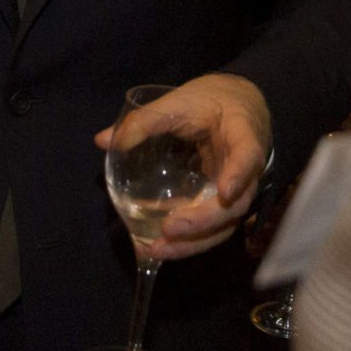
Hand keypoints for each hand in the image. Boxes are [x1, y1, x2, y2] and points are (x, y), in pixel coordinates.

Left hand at [94, 73, 270, 260]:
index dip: (239, 175)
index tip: (224, 192)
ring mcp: (237, 191)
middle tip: (170, 229)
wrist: (235, 105)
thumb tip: (103, 141)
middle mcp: (247, 170)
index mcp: (242, 135)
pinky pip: (211, 227)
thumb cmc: (209, 101)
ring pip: (225, 225)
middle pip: (237, 204)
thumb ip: (145, 121)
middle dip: (204, 222)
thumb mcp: (179, 101)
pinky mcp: (222, 203)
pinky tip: (157, 246)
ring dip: (193, 242)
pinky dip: (187, 240)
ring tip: (156, 250)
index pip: (247, 155)